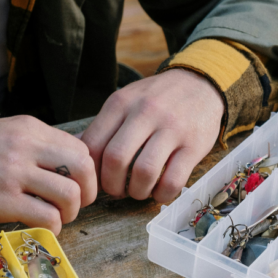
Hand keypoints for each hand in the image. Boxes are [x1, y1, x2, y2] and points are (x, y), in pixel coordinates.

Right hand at [0, 115, 96, 233]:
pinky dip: (53, 226)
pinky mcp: (3, 201)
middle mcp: (26, 147)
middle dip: (88, 192)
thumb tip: (66, 167)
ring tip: (57, 217)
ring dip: (70, 213)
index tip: (78, 185)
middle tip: (76, 205)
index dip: (86, 172)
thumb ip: (35, 145)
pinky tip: (42, 226)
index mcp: (29, 129)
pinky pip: (47, 217)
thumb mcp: (4, 132)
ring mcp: (15, 174)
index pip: (80, 148)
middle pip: (83, 169)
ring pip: (70, 195)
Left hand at [82, 69, 223, 202]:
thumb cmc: (157, 98)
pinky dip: (162, 195)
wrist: (200, 83)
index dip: (91, 172)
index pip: (93, 144)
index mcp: (121, 103)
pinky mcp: (194, 145)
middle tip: (117, 190)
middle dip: (112, 185)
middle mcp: (145, 112)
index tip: (96, 182)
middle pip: (115, 159)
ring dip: (137, 192)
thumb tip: (77, 157)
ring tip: (139, 191)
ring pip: (144, 172)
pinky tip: (160, 191)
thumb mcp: (126, 100)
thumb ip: (104, 127)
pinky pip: (173, 180)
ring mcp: (172, 128)